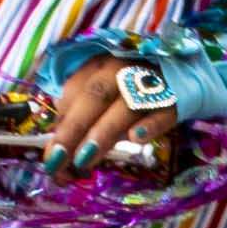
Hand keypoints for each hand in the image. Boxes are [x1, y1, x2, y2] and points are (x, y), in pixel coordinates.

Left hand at [35, 62, 180, 183]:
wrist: (176, 74)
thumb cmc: (127, 90)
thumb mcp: (99, 97)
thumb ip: (78, 118)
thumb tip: (56, 153)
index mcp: (97, 66)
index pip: (74, 93)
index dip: (61, 125)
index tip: (50, 157)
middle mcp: (121, 69)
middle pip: (96, 96)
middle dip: (74, 129)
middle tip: (58, 161)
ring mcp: (149, 83)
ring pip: (126, 105)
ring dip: (104, 132)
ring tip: (85, 160)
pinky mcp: (173, 100)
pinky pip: (164, 111)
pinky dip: (151, 124)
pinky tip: (136, 138)